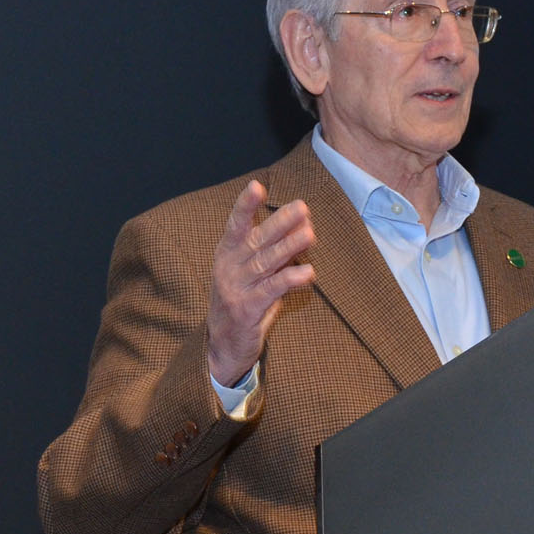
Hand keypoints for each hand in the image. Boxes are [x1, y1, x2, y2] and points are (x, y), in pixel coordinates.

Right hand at [206, 184, 314, 386]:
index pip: (235, 225)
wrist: (223, 346)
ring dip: (289, 247)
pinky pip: (272, 290)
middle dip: (280, 222)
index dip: (245, 205)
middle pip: (256, 240)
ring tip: (310, 234)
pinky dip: (290, 279)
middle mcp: (228, 268)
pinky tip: (308, 272)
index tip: (257, 186)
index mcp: (226, 255)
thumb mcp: (248, 275)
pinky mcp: (247, 309)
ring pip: (266, 263)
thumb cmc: (241, 303)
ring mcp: (236, 289)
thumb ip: (268, 255)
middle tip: (303, 207)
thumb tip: (300, 230)